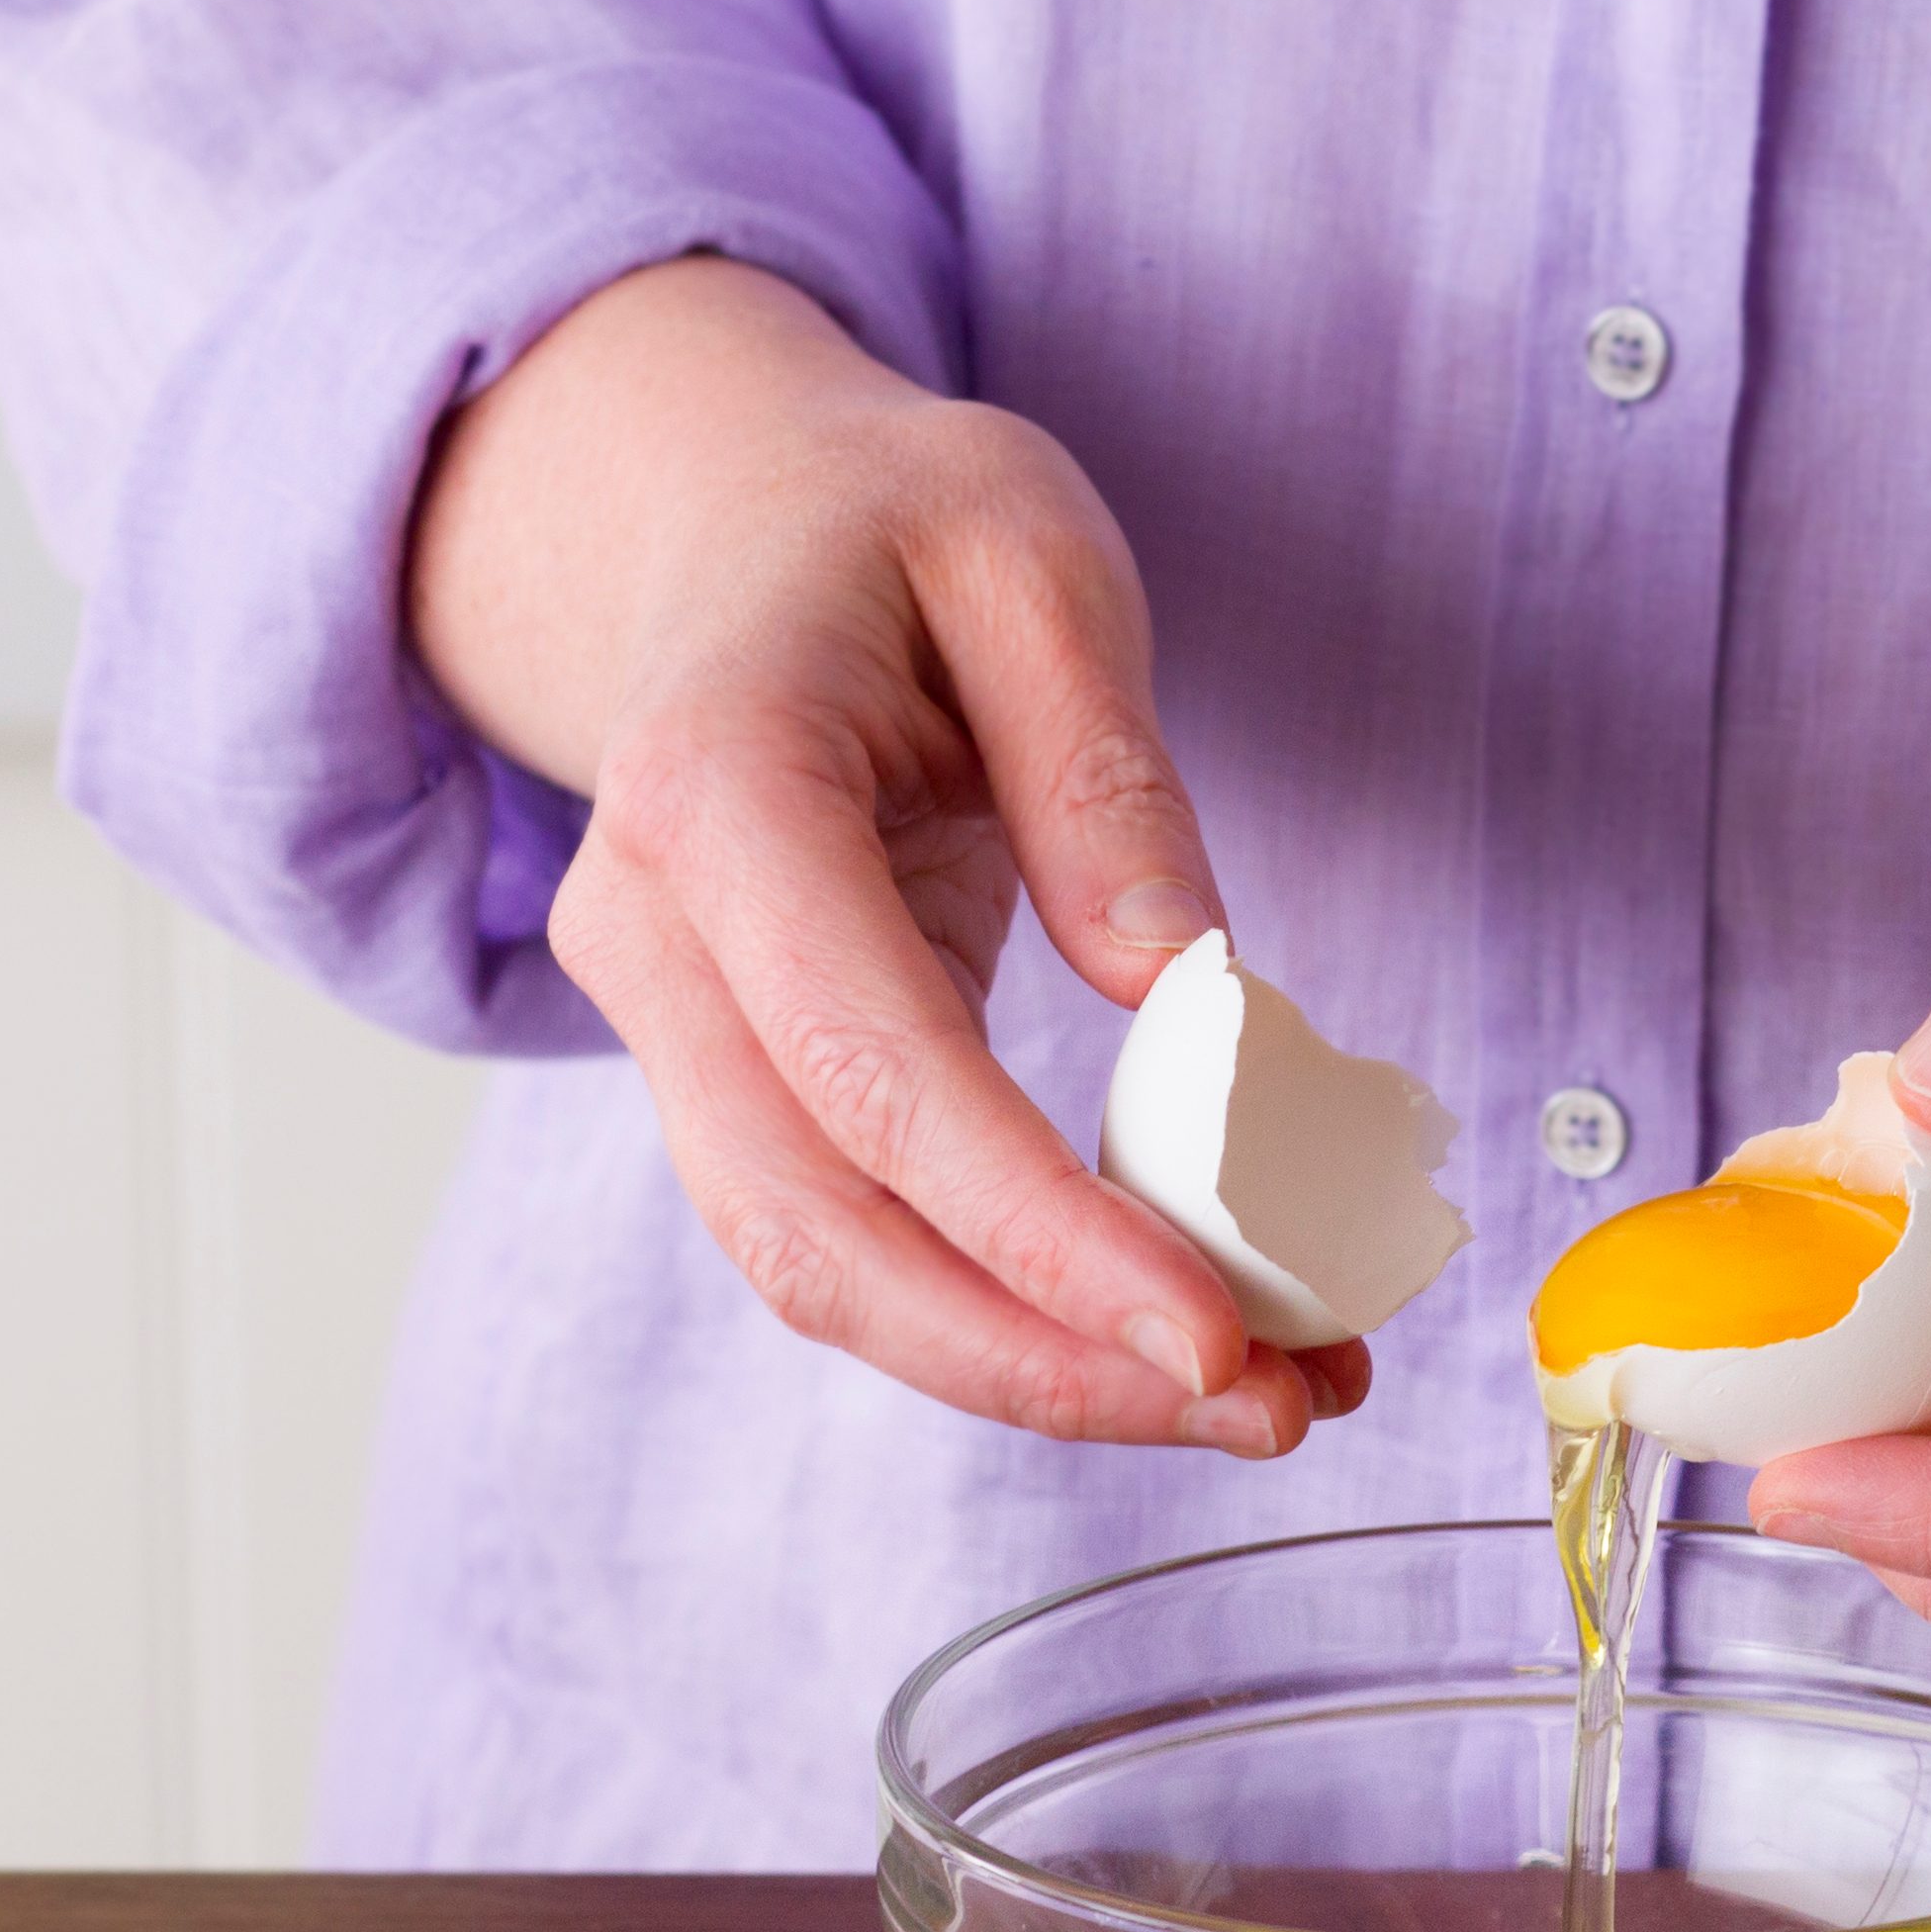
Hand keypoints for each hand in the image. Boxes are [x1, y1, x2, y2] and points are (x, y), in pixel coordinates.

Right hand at [408, 257, 1352, 1455]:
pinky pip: (856, 1235)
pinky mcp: (733, 1079)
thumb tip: (1187, 992)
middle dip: (1049, 1357)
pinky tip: (1177, 1321)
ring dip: (1039, 1367)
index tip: (1217, 1335)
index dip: (1040, 1231)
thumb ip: (1104, 774)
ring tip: (1269, 1394)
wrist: (715, 522)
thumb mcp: (1029, 556)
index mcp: (719, 788)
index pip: (877, 1072)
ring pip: (823, 1271)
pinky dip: (1013, 1305)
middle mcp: (652, 937)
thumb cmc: (881, 521)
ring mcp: (667, 1027)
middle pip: (821, 1233)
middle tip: (1278, 1410)